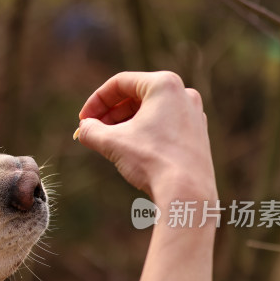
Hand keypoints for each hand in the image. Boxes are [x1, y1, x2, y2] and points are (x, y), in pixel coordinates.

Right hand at [74, 71, 216, 280]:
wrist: (192, 197)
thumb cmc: (153, 166)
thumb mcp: (112, 145)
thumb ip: (91, 133)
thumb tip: (80, 132)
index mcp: (166, 85)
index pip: (119, 83)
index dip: (94, 100)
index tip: (80, 121)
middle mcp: (185, 95)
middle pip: (135, 98)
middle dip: (108, 115)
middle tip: (89, 133)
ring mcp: (195, 118)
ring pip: (149, 116)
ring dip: (124, 128)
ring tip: (106, 148)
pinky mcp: (199, 141)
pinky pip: (161, 131)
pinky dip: (142, 139)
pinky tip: (129, 160)